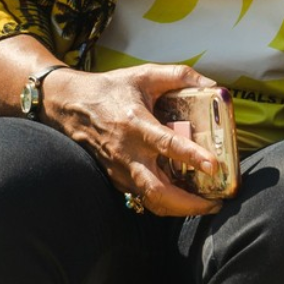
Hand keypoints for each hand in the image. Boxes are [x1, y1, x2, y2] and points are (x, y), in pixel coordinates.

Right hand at [42, 63, 225, 216]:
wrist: (68, 104)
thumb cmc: (109, 89)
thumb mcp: (144, 74)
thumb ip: (180, 76)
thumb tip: (212, 84)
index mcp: (136, 125)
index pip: (166, 145)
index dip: (191, 156)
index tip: (213, 166)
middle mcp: (127, 153)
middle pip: (158, 190)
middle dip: (188, 203)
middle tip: (215, 204)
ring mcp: (120, 169)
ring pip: (150, 199)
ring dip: (179, 208)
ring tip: (205, 206)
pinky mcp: (115, 177)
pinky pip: (141, 196)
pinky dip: (164, 202)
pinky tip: (184, 198)